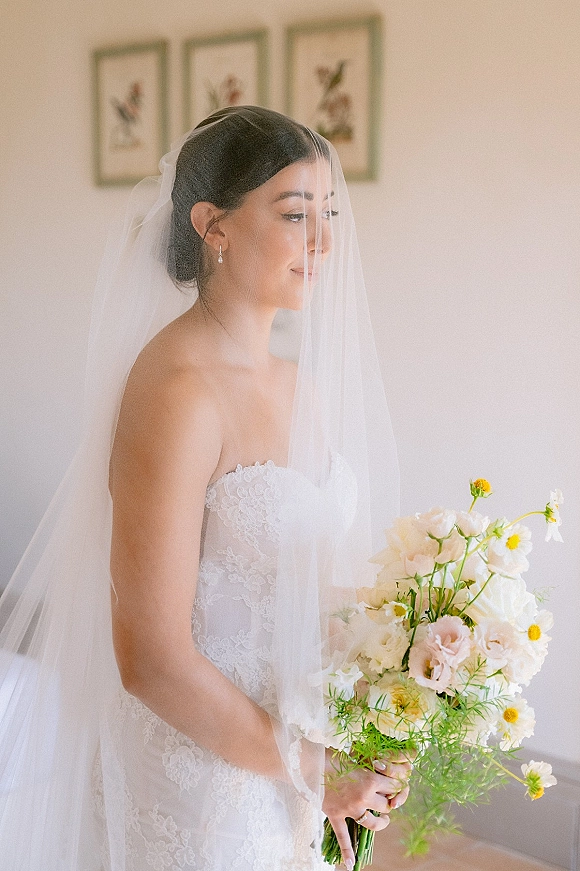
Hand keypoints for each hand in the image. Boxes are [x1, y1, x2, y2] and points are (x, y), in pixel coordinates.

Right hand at [322, 751, 411, 869]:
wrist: (310, 763)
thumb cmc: (332, 756)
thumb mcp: (355, 758)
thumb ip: (368, 769)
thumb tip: (377, 771)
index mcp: (370, 780)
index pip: (394, 787)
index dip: (396, 786)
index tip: (394, 784)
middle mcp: (363, 797)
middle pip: (386, 806)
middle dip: (388, 802)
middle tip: (386, 799)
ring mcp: (350, 809)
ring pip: (372, 823)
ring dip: (381, 823)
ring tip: (383, 821)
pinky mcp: (336, 816)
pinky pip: (343, 837)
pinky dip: (347, 851)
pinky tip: (351, 863)